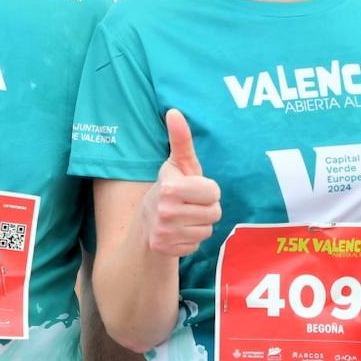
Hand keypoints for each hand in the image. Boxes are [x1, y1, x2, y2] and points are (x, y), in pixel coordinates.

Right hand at [140, 109, 220, 257]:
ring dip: (199, 224)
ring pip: (207, 230)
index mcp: (170, 188)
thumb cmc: (169, 188)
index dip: (207, 190)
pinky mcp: (166, 250)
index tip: (192, 189)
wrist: (145, 224)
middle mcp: (165, 211)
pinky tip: (179, 232)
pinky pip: (197, 245)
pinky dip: (191, 239)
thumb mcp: (177, 164)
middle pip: (215, 212)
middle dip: (206, 208)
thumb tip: (174, 111)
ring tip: (184, 217)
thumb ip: (180, 139)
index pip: (214, 192)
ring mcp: (165, 233)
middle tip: (189, 204)